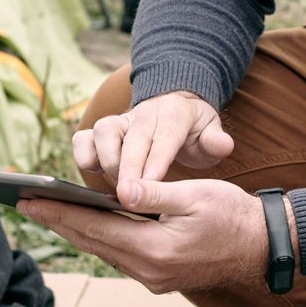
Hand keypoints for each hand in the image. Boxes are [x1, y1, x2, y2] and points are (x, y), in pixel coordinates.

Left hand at [17, 178, 269, 292]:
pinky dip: (98, 238)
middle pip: (91, 243)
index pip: (93, 227)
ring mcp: (153, 278)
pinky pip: (119, 256)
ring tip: (47, 211)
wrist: (262, 246)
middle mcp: (149, 271)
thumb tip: (118, 191)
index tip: (28, 200)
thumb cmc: (231, 214)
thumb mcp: (194, 194)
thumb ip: (153, 192)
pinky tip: (85, 224)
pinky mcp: (159, 277)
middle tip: (24, 203)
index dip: (58, 212)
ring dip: (75, 231)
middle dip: (57, 222)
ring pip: (102, 251)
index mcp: (155, 249)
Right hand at [74, 91, 233, 204]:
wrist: (173, 109)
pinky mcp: (100, 131)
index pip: (165, 137)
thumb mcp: (211, 133)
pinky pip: (83, 139)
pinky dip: (84, 158)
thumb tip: (222, 145)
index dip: (156, 161)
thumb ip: (216, 141)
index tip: (150, 186)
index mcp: (174, 113)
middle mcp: (143, 113)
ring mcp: (119, 120)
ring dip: (106, 163)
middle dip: (128, 168)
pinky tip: (94, 181)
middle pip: (132, 138)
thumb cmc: (193, 131)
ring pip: (103, 133)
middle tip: (127, 198)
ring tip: (116, 191)